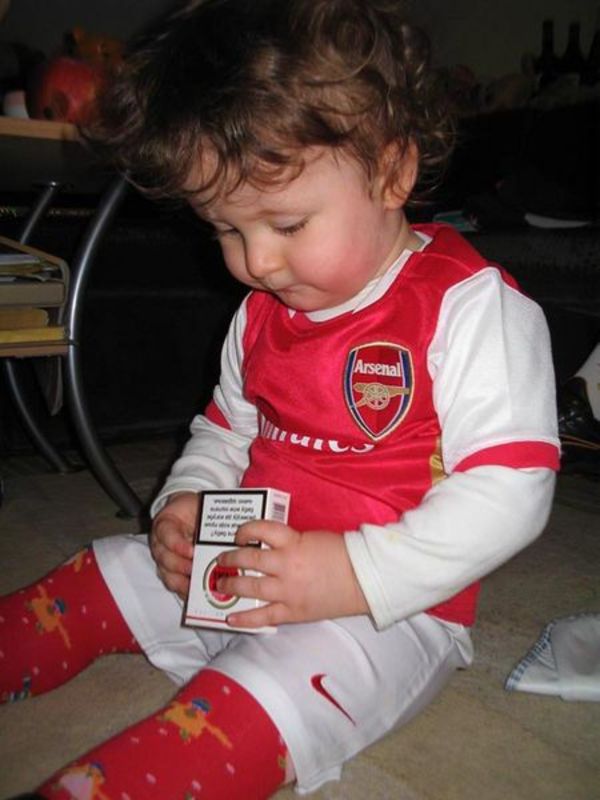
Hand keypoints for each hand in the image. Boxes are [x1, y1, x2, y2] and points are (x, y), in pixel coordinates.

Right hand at [150, 492, 197, 598]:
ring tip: (197, 586)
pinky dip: (183, 591)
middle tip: (196, 570)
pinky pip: (173, 584)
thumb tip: (226, 530)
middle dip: (181, 566)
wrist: (187, 511)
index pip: (166, 534)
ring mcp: (164, 559)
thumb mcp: (198, 506)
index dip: (177, 545)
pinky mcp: (170, 572)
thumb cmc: (192, 510)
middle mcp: (160, 543)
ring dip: (182, 582)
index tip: (192, 551)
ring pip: (167, 574)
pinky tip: (195, 594)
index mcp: (165, 524)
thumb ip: (206, 517)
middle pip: (164, 558)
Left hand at [217, 521, 368, 627]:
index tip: (238, 534)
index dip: (245, 530)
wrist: (363, 579)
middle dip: (230, 558)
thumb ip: (290, 542)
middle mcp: (286, 565)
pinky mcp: (292, 612)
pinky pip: (263, 616)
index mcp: (293, 541)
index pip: (260, 529)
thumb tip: (268, 546)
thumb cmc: (342, 554)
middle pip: (249, 559)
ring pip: (251, 587)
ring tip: (220, 582)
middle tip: (222, 559)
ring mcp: (287, 590)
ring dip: (232, 584)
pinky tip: (230, 618)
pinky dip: (244, 618)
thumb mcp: (313, 538)